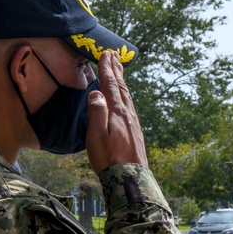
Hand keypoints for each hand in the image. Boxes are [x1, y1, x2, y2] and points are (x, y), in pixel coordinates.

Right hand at [86, 50, 147, 174]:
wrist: (130, 179)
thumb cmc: (108, 159)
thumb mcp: (96, 136)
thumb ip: (97, 113)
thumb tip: (96, 92)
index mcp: (117, 113)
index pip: (110, 85)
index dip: (107, 69)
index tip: (105, 54)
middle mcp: (128, 114)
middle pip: (121, 87)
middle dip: (116, 70)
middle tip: (113, 54)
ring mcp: (134, 123)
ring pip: (127, 96)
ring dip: (122, 80)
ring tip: (119, 69)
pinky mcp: (136, 131)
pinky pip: (130, 105)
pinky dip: (126, 94)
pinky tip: (125, 96)